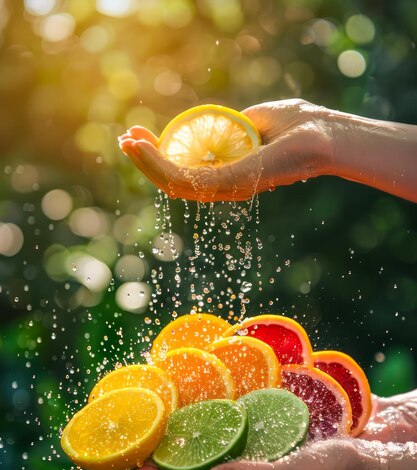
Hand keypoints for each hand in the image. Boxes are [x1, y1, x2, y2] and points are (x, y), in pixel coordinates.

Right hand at [118, 99, 331, 201]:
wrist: (326, 136)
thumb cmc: (299, 126)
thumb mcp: (257, 120)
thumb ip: (235, 125)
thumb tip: (220, 121)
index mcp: (230, 174)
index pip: (188, 170)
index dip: (160, 155)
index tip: (141, 136)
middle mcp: (225, 187)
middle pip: (175, 180)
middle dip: (146, 162)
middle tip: (126, 141)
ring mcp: (226, 187)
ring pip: (173, 182)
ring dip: (146, 163)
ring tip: (127, 142)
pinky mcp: (229, 183)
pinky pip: (185, 177)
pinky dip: (159, 162)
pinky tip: (144, 147)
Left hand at [124, 390, 416, 469]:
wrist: (379, 445)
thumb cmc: (343, 467)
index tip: (130, 468)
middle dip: (164, 459)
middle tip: (135, 441)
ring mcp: (260, 455)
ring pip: (212, 448)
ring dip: (185, 436)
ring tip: (160, 419)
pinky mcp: (271, 434)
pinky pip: (234, 428)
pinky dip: (213, 418)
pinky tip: (203, 400)